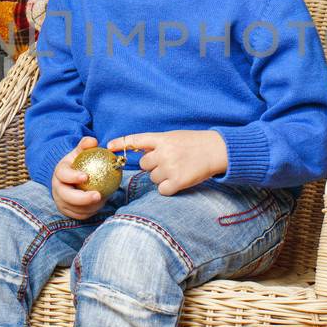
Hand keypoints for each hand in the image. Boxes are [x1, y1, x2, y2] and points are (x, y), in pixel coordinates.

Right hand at [51, 136, 104, 219]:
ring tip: (103, 199)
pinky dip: (89, 212)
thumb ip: (85, 145)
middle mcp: (57, 188)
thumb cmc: (78, 163)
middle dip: (82, 198)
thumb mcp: (80, 152)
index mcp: (59, 173)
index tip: (86, 177)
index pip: (63, 175)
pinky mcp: (66, 211)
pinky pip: (78, 215)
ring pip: (74, 208)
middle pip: (66, 196)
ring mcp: (61, 201)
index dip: (73, 177)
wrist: (69, 177)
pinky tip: (99, 205)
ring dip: (89, 206)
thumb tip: (93, 141)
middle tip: (98, 195)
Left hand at [106, 130, 227, 195]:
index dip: (121, 143)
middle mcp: (164, 152)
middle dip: (153, 166)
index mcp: (162, 138)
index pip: (137, 139)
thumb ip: (157, 144)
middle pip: (144, 164)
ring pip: (153, 178)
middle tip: (170, 163)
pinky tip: (180, 180)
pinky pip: (162, 190)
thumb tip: (139, 151)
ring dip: (162, 177)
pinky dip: (169, 188)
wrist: (217, 150)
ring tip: (178, 169)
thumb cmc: (196, 143)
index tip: (109, 146)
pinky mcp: (178, 181)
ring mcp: (170, 167)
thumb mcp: (175, 137)